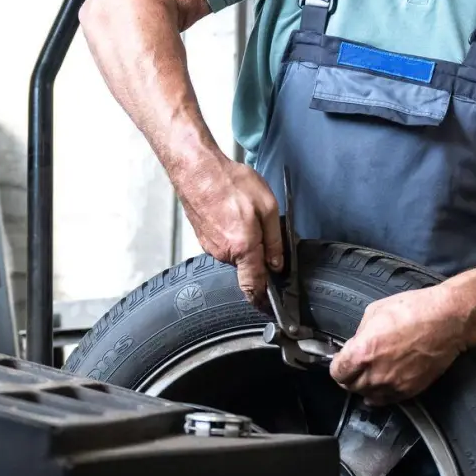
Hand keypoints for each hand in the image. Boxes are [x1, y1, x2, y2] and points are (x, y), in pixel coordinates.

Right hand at [177, 158, 282, 308]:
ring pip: (236, 254)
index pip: (253, 285)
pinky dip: (232, 233)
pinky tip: (232, 212)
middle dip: (258, 255)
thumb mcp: (267, 206)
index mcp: (242, 247)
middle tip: (264, 230)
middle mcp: (224, 253)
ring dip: (244, 241)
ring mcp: (211, 246)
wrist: (197, 170)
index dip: (263, 298)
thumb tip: (278, 262)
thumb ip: (275, 239)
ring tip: (245, 214)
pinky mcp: (203, 238)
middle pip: (248, 266)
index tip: (270, 305)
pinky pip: (224, 244)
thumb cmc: (230, 182)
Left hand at [330, 282, 475, 403]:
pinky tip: (385, 381)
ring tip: (372, 373)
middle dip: (350, 376)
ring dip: (366, 386)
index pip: (337, 372)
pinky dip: (382, 393)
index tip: (342, 361)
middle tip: (356, 366)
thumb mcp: (375, 312)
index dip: (338, 365)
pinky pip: (387, 400)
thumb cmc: (414, 310)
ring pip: (368, 396)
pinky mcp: (410, 390)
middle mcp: (376, 374)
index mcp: (363, 352)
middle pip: (350, 387)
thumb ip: (360, 334)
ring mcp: (393, 385)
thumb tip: (356, 345)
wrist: (447, 320)